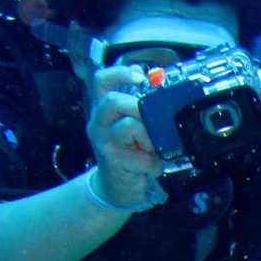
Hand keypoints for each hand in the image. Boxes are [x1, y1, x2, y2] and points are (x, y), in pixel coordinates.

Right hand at [85, 64, 163, 211]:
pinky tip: (151, 166)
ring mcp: (102, 141)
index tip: (141, 77)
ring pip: (129, 126)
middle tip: (152, 121)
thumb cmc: (129, 153)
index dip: (120, 73)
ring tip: (152, 148)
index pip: (102, 81)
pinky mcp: (112, 160)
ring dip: (149, 137)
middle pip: (113, 101)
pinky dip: (153, 162)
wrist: (116, 187)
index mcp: (104, 109)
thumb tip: (162, 91)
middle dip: (139, 108)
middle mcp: (98, 122)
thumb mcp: (134, 127)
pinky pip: (140, 156)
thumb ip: (142, 109)